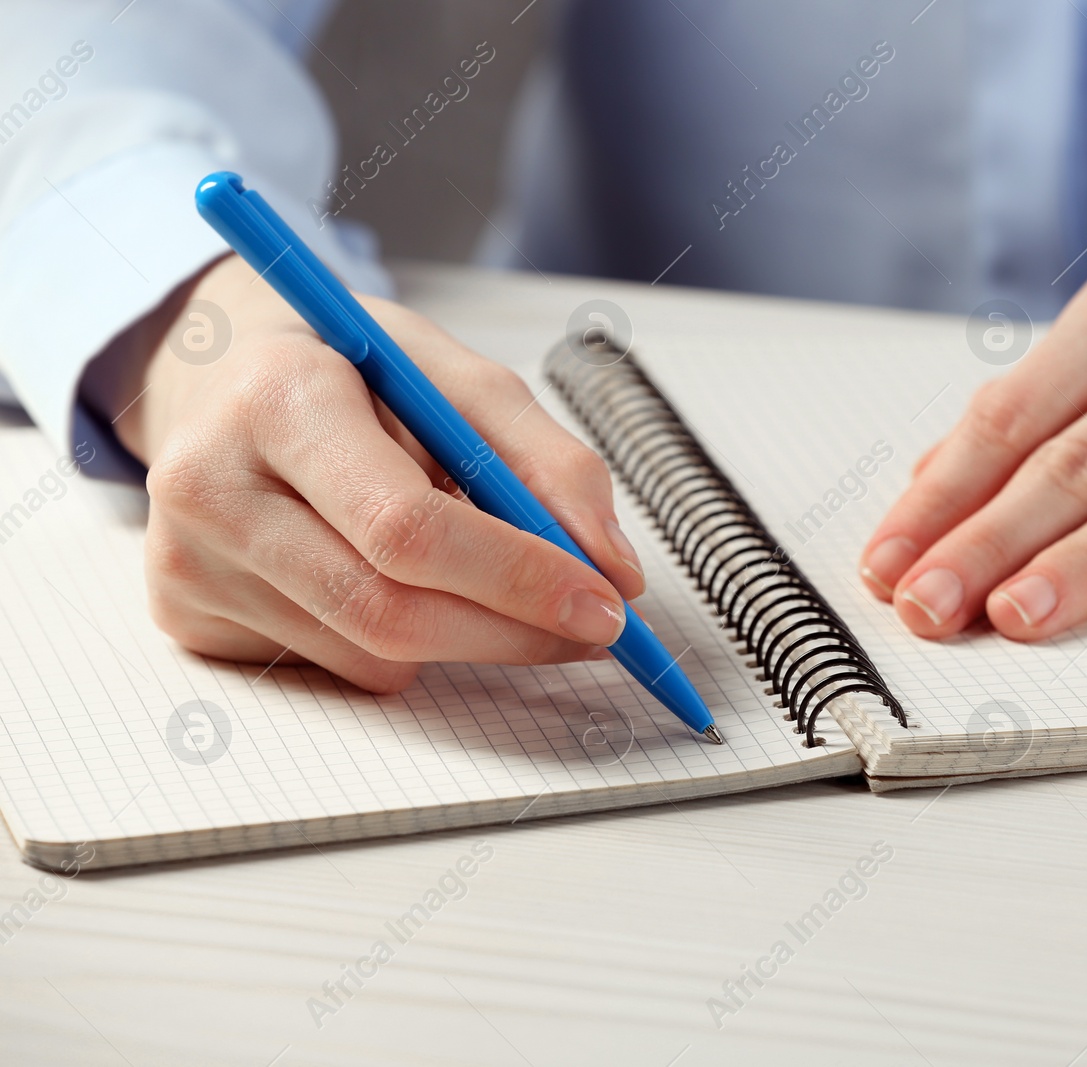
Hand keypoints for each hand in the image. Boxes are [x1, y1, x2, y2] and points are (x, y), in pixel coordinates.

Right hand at [113, 254, 643, 691]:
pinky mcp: (187, 617)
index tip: (603, 602)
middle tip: (591, 626)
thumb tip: (614, 568)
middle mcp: (211, 486)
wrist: (227, 375)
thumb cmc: (351, 373)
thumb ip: (551, 463)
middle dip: (513, 630)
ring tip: (474, 571)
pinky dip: (399, 645)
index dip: (517, 577)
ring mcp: (187, 562)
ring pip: (372, 655)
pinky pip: (336, 670)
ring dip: (465, 636)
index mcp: (278, 399)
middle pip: (389, 610)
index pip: (406, 527)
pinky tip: (391, 578)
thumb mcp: (459, 378)